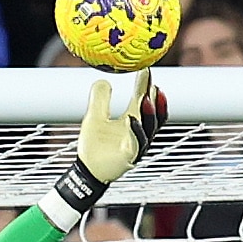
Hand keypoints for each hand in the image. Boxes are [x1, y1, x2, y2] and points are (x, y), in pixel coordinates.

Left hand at [62, 74, 167, 205]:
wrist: (87, 172)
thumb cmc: (93, 146)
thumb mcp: (94, 117)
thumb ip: (99, 99)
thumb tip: (102, 80)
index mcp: (133, 120)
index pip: (143, 100)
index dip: (146, 85)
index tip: (146, 69)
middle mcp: (139, 132)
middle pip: (153, 114)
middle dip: (155, 99)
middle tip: (153, 83)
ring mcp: (136, 145)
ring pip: (149, 128)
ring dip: (149, 113)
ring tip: (146, 97)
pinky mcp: (129, 157)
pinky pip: (136, 143)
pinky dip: (135, 131)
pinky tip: (131, 119)